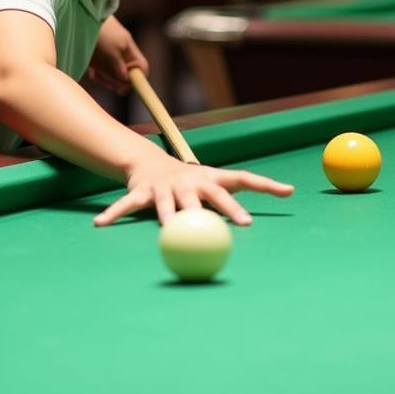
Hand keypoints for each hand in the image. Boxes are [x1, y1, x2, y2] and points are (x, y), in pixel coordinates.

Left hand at [87, 17, 147, 95]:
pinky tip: (91, 72)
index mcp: (129, 50)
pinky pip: (99, 71)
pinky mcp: (95, 57)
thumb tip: (126, 80)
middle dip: (116, 81)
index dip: (137, 79)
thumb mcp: (113, 50)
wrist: (82, 16)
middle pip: (124, 75)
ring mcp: (108, 55)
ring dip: (104, 78)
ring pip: (110, 75)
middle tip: (108, 82)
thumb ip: (119, 66)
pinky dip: (96, 73)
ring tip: (97, 74)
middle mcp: (120, 54)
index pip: (141, 68)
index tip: (126, 85)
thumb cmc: (102, 31)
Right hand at [93, 150, 292, 226]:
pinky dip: (115, 213)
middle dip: (227, 208)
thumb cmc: (192, 180)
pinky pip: (128, 205)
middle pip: (210, 195)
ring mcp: (165, 186)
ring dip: (171, 217)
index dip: (262, 186)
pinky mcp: (142, 192)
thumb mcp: (214, 183)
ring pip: (169, 205)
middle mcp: (190, 180)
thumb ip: (245, 193)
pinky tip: (102, 223)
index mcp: (210, 178)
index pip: (241, 178)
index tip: (283, 195)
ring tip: (171, 230)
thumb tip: (292, 191)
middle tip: (243, 223)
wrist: (150, 163)